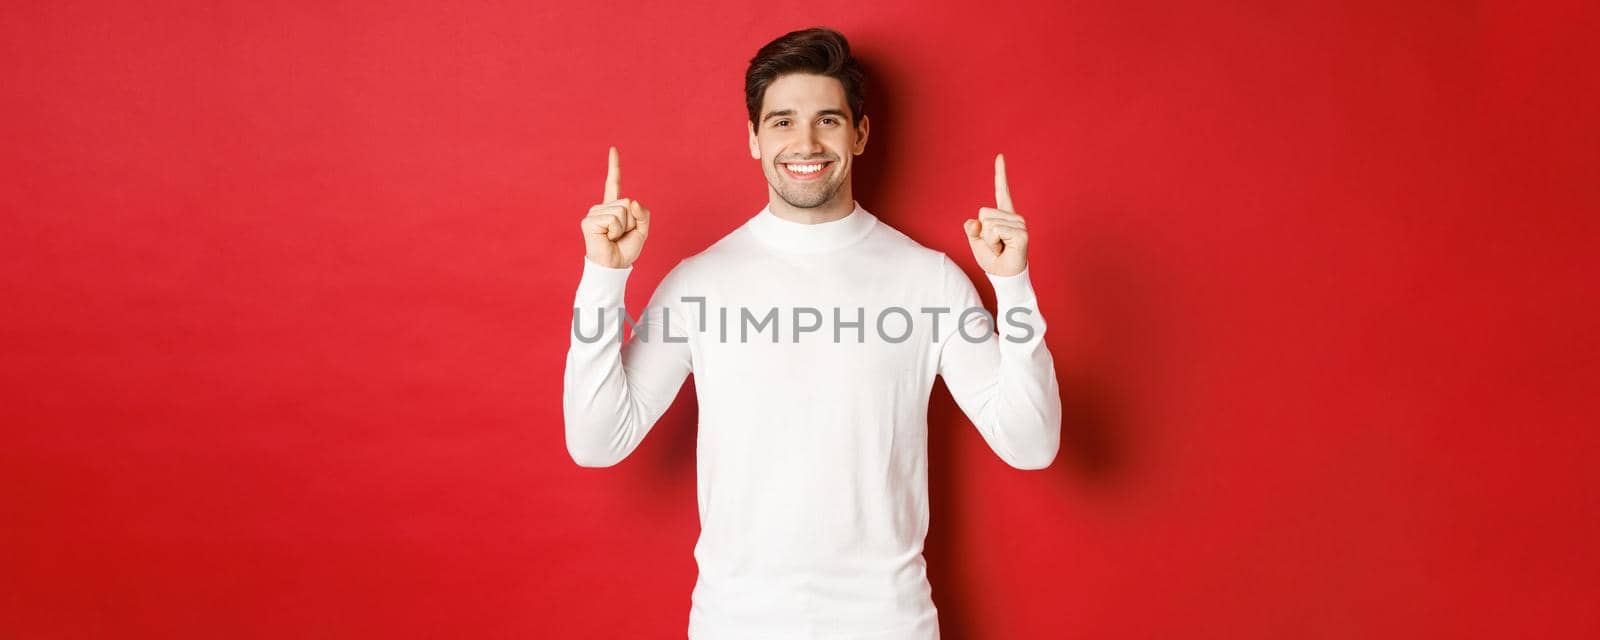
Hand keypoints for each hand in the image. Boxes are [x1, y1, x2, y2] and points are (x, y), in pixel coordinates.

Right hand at [580, 146, 650, 267]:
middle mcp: (601, 207)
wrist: (614, 267)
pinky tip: (607, 238)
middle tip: (621, 235)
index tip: (613, 149)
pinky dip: (615, 231)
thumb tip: (631, 201)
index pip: (613, 183)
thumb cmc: (625, 250)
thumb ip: (642, 214)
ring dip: (623, 228)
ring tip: (614, 238)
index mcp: (613, 207)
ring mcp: (594, 213)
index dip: (614, 166)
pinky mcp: (589, 221)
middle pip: (627, 203)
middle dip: (631, 221)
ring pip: (622, 211)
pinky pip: (614, 219)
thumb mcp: (642, 231)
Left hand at [963, 153, 1028, 276]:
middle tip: (995, 245)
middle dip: (983, 233)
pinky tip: (1004, 248)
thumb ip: (973, 229)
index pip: (1001, 191)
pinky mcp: (1021, 233)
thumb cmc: (992, 259)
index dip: (1000, 173)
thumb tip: (973, 222)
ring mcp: (1019, 224)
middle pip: (983, 213)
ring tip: (1000, 248)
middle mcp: (1013, 217)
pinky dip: (994, 242)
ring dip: (989, 240)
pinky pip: (996, 230)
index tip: (1000, 156)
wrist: (1003, 276)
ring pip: (988, 223)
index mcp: (1003, 215)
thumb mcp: (977, 242)